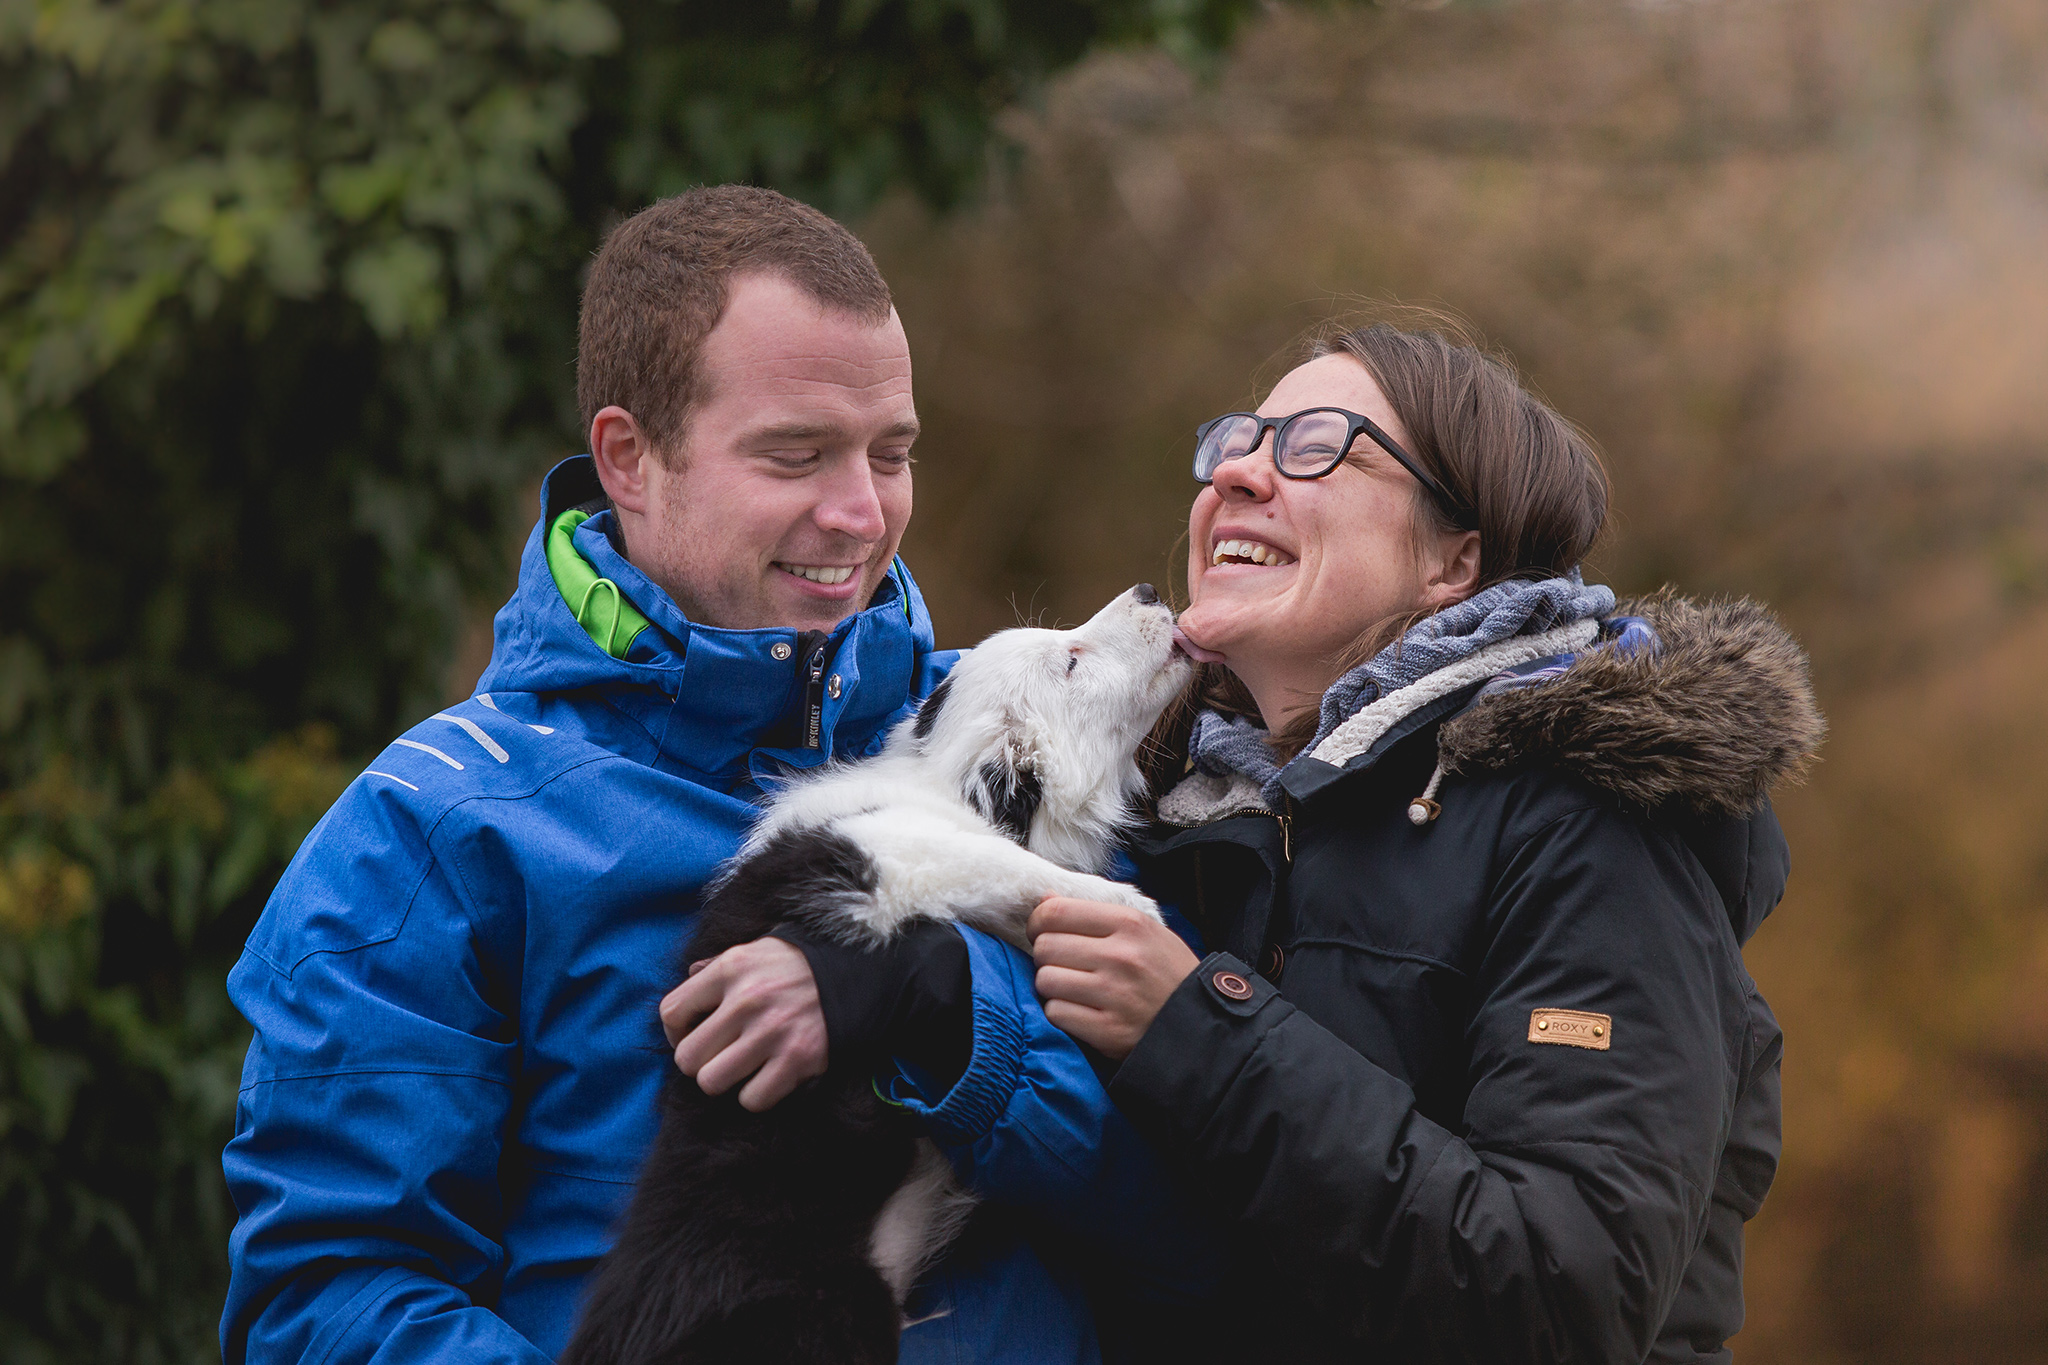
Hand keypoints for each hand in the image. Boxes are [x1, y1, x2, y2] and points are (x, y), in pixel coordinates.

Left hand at [659, 936, 826, 1111]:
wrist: (863, 972)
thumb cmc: (804, 963)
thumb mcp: (760, 949)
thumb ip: (721, 964)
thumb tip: (690, 978)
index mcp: (732, 968)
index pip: (671, 1012)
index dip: (675, 1033)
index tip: (692, 1036)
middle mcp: (746, 1000)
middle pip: (687, 1057)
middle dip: (700, 1062)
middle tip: (720, 1055)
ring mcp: (771, 1032)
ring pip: (712, 1082)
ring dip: (726, 1080)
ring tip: (744, 1067)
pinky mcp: (797, 1060)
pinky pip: (751, 1099)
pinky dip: (757, 1094)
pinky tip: (769, 1075)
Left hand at [1028, 897, 1197, 1060]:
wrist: (1201, 1023)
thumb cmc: (1167, 973)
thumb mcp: (1144, 931)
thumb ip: (1095, 914)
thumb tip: (1044, 899)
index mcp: (1129, 924)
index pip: (1056, 912)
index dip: (1037, 921)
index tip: (1040, 932)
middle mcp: (1121, 956)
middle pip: (1045, 947)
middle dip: (1046, 956)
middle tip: (1061, 963)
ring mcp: (1114, 995)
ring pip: (1046, 981)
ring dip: (1052, 986)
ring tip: (1072, 988)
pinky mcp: (1108, 1030)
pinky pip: (1056, 1013)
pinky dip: (1062, 1013)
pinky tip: (1081, 1011)